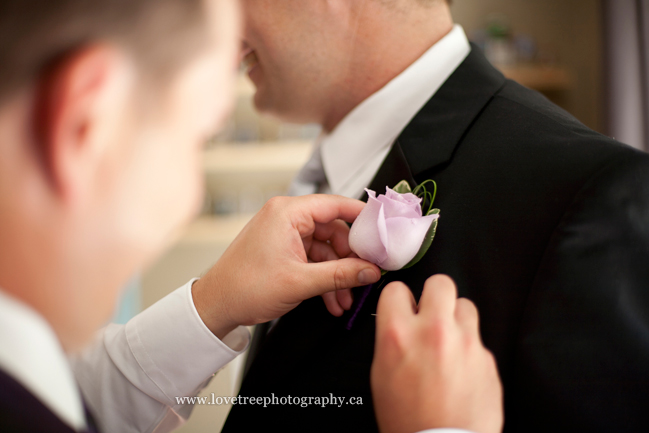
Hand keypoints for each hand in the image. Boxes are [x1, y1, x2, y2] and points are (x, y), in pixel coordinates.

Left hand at [192, 195, 380, 338]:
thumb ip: (341, 275)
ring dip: (338, 274)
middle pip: (333, 230)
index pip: (336, 204)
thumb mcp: (300, 282)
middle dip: (350, 258)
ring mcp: (284, 234)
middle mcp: (286, 217)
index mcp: (287, 212)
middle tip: (366, 275)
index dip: (363, 217)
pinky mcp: (283, 249)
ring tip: (346, 298)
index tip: (382, 231)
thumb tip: (370, 270)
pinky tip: (332, 299)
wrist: (215, 306)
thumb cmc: (244, 287)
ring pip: (325, 248)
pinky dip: (324, 277)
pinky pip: (313, 259)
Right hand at [371, 275, 502, 432]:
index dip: (399, 300)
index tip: (404, 308)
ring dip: (456, 320)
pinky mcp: (487, 358)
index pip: (397, 289)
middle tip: (431, 312)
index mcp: (398, 335)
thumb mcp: (381, 374)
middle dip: (434, 296)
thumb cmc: (408, 421)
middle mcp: (433, 332)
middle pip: (440, 283)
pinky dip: (470, 350)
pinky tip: (461, 370)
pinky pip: (479, 340)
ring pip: (465, 306)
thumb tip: (400, 323)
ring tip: (449, 342)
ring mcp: (465, 343)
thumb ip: (391, 339)